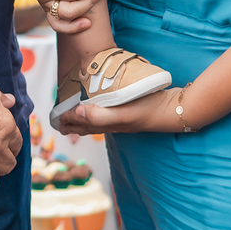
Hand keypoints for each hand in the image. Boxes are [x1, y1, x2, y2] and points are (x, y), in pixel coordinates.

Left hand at [55, 86, 183, 137]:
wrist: (175, 110)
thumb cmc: (148, 111)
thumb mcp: (123, 114)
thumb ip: (100, 115)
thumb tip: (77, 112)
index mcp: (108, 124)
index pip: (82, 123)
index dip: (67, 120)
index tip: (55, 116)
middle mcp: (114, 123)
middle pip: (88, 124)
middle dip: (72, 122)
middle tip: (59, 119)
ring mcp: (123, 118)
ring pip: (98, 120)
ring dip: (84, 117)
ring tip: (75, 115)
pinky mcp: (131, 111)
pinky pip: (109, 113)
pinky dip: (99, 111)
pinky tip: (102, 105)